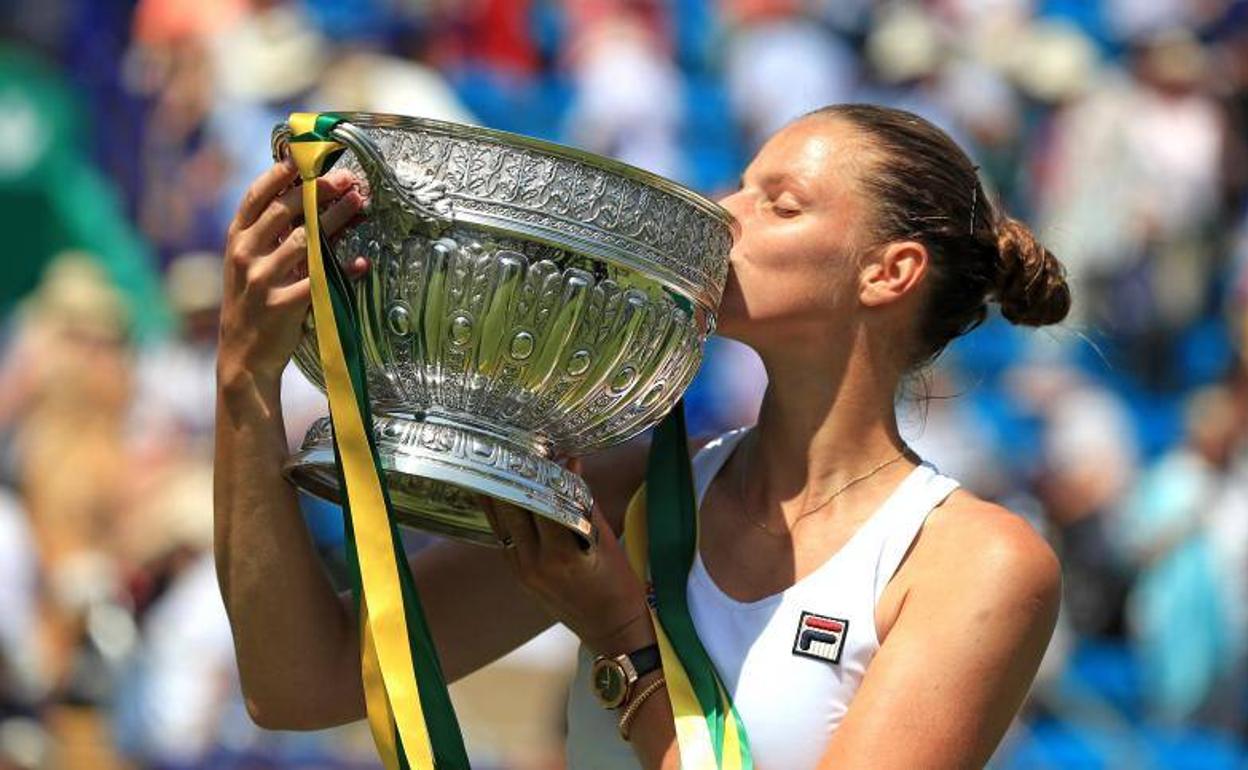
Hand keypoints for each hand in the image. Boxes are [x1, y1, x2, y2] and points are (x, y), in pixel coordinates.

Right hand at [218, 159, 367, 387]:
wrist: (243, 356)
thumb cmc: (255, 304)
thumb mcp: (255, 265)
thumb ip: (279, 237)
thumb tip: (319, 204)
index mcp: (237, 240)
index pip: (256, 197)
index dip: (279, 174)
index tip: (303, 156)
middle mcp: (245, 255)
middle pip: (283, 212)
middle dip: (317, 190)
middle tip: (346, 178)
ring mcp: (262, 280)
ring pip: (304, 242)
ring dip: (336, 220)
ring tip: (360, 204)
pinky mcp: (282, 306)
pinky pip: (319, 282)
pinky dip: (344, 271)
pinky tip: (362, 264)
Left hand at [480, 457, 654, 654]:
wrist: (611, 629)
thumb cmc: (618, 584)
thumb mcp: (604, 539)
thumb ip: (582, 500)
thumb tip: (569, 461)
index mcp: (561, 552)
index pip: (538, 500)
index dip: (533, 471)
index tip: (531, 444)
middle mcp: (535, 561)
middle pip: (510, 508)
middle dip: (507, 475)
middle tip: (505, 445)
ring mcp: (522, 570)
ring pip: (500, 522)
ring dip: (497, 491)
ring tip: (493, 460)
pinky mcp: (518, 575)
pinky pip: (504, 536)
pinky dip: (502, 512)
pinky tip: (499, 491)